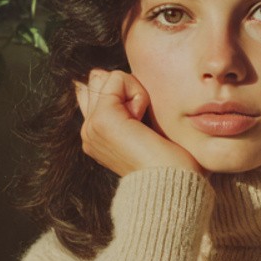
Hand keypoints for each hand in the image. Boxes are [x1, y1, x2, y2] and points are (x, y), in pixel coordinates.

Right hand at [75, 69, 203, 176]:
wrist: (172, 186)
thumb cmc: (170, 162)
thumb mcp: (144, 127)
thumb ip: (124, 105)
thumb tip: (100, 74)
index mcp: (95, 134)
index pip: (94, 88)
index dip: (125, 93)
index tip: (141, 123)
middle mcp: (88, 131)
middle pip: (99, 78)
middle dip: (127, 90)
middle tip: (143, 122)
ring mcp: (92, 126)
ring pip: (108, 77)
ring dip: (134, 92)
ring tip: (143, 123)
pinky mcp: (102, 119)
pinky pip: (117, 78)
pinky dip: (138, 93)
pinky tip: (142, 119)